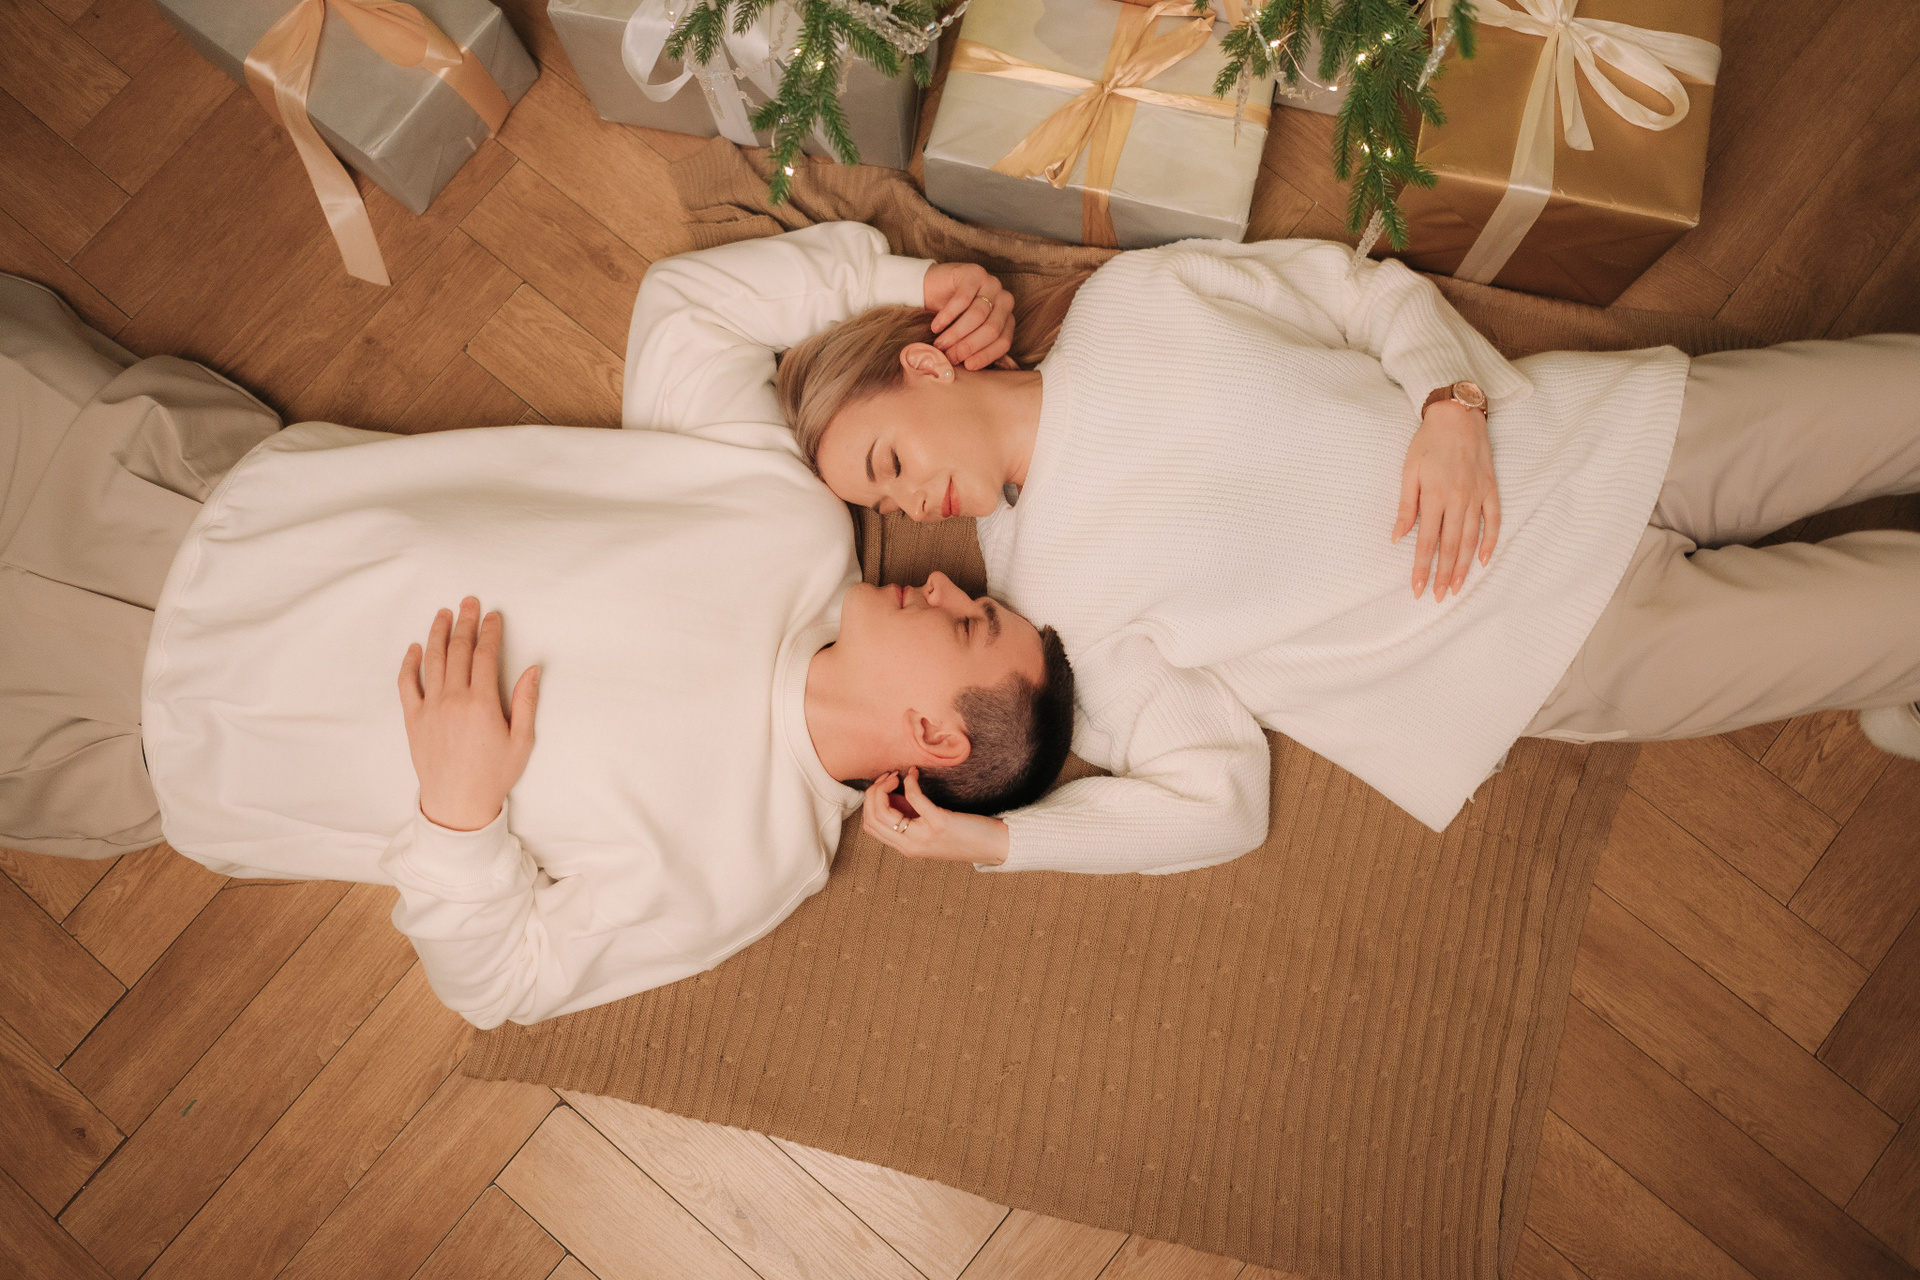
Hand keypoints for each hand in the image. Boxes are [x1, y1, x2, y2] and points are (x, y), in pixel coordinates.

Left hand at [398, 597, 539, 830]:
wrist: (457, 803)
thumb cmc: (494, 775)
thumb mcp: (522, 741)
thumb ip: (526, 702)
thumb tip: (533, 669)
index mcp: (482, 703)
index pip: (485, 655)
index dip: (490, 631)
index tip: (493, 616)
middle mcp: (453, 700)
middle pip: (458, 650)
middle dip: (465, 622)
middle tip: (469, 602)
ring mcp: (430, 708)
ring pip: (433, 660)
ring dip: (438, 633)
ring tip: (444, 614)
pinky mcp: (414, 719)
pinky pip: (407, 684)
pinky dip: (410, 663)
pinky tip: (416, 648)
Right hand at [861, 768, 1009, 864]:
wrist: (994, 846)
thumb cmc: (964, 834)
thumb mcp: (929, 829)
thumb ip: (909, 816)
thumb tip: (892, 794)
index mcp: (905, 847)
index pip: (869, 826)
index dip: (870, 802)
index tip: (885, 786)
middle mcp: (910, 845)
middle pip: (871, 818)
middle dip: (874, 792)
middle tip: (889, 777)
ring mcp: (923, 836)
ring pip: (882, 812)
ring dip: (885, 787)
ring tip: (897, 775)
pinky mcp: (939, 823)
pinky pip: (912, 798)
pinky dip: (909, 781)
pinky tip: (915, 774)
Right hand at [922, 262, 1016, 370]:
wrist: (932, 290)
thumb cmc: (950, 319)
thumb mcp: (965, 336)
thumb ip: (974, 351)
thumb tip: (971, 370)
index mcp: (1007, 318)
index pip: (1003, 341)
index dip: (985, 356)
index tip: (967, 366)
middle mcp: (1004, 300)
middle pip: (991, 329)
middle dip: (968, 346)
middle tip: (949, 356)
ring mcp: (991, 284)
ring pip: (977, 316)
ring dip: (956, 333)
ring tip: (940, 344)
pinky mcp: (973, 273)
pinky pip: (962, 300)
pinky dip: (947, 317)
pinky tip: (936, 327)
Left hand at [1393, 400, 1500, 601]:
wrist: (1458, 415)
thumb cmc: (1428, 442)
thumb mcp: (1409, 471)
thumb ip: (1406, 507)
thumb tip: (1397, 538)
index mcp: (1434, 496)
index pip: (1426, 542)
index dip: (1421, 567)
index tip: (1416, 588)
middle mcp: (1458, 500)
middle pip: (1451, 547)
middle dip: (1443, 575)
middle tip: (1437, 597)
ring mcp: (1477, 496)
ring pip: (1471, 539)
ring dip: (1464, 566)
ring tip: (1456, 588)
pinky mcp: (1491, 489)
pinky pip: (1493, 521)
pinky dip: (1490, 542)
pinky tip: (1484, 560)